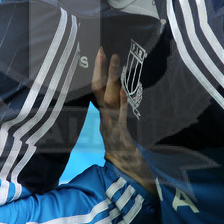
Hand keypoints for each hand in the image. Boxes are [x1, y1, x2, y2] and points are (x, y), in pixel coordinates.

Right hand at [93, 48, 154, 193]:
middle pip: (98, 90)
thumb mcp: (118, 127)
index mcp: (105, 115)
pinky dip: (120, 103)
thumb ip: (117, 110)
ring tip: (114, 59)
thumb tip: (118, 89)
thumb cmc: (124, 150)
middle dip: (100, 69)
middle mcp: (105, 118)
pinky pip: (119, 117)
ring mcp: (112, 126)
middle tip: (102, 49)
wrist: (126, 175)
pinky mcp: (121, 135)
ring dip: (111, 78)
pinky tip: (121, 90)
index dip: (98, 70)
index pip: (97, 89)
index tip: (100, 51)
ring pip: (108, 98)